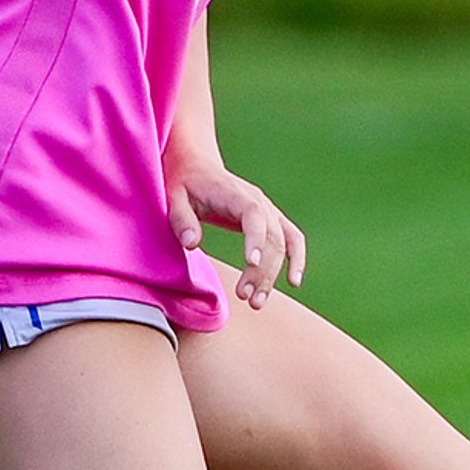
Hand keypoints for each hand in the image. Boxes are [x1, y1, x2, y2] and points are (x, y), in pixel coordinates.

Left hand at [167, 161, 306, 309]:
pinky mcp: (270, 220)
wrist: (197, 167)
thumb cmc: (183, 184)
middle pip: (271, 237)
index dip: (256, 238)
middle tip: (245, 297)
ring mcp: (268, 210)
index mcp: (235, 194)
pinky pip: (291, 239)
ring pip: (281, 244)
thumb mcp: (173, 198)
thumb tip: (192, 243)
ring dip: (273, 274)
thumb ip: (182, 220)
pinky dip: (296, 259)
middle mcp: (259, 201)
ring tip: (256, 302)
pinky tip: (294, 282)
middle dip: (262, 270)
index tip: (251, 263)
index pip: (254, 215)